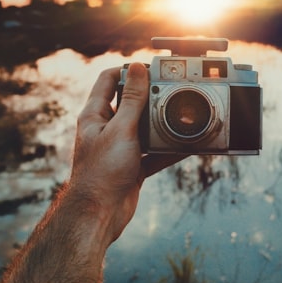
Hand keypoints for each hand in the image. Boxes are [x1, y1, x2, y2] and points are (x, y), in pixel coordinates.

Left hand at [69, 62, 182, 243]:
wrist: (99, 215)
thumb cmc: (102, 172)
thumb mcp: (121, 130)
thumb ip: (132, 99)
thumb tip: (137, 67)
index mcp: (95, 115)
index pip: (109, 79)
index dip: (129, 70)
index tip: (152, 68)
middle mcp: (105, 128)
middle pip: (130, 102)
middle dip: (151, 97)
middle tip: (173, 90)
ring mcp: (119, 147)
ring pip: (144, 128)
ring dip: (162, 123)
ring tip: (183, 116)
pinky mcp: (131, 165)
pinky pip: (153, 152)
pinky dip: (168, 148)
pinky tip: (186, 145)